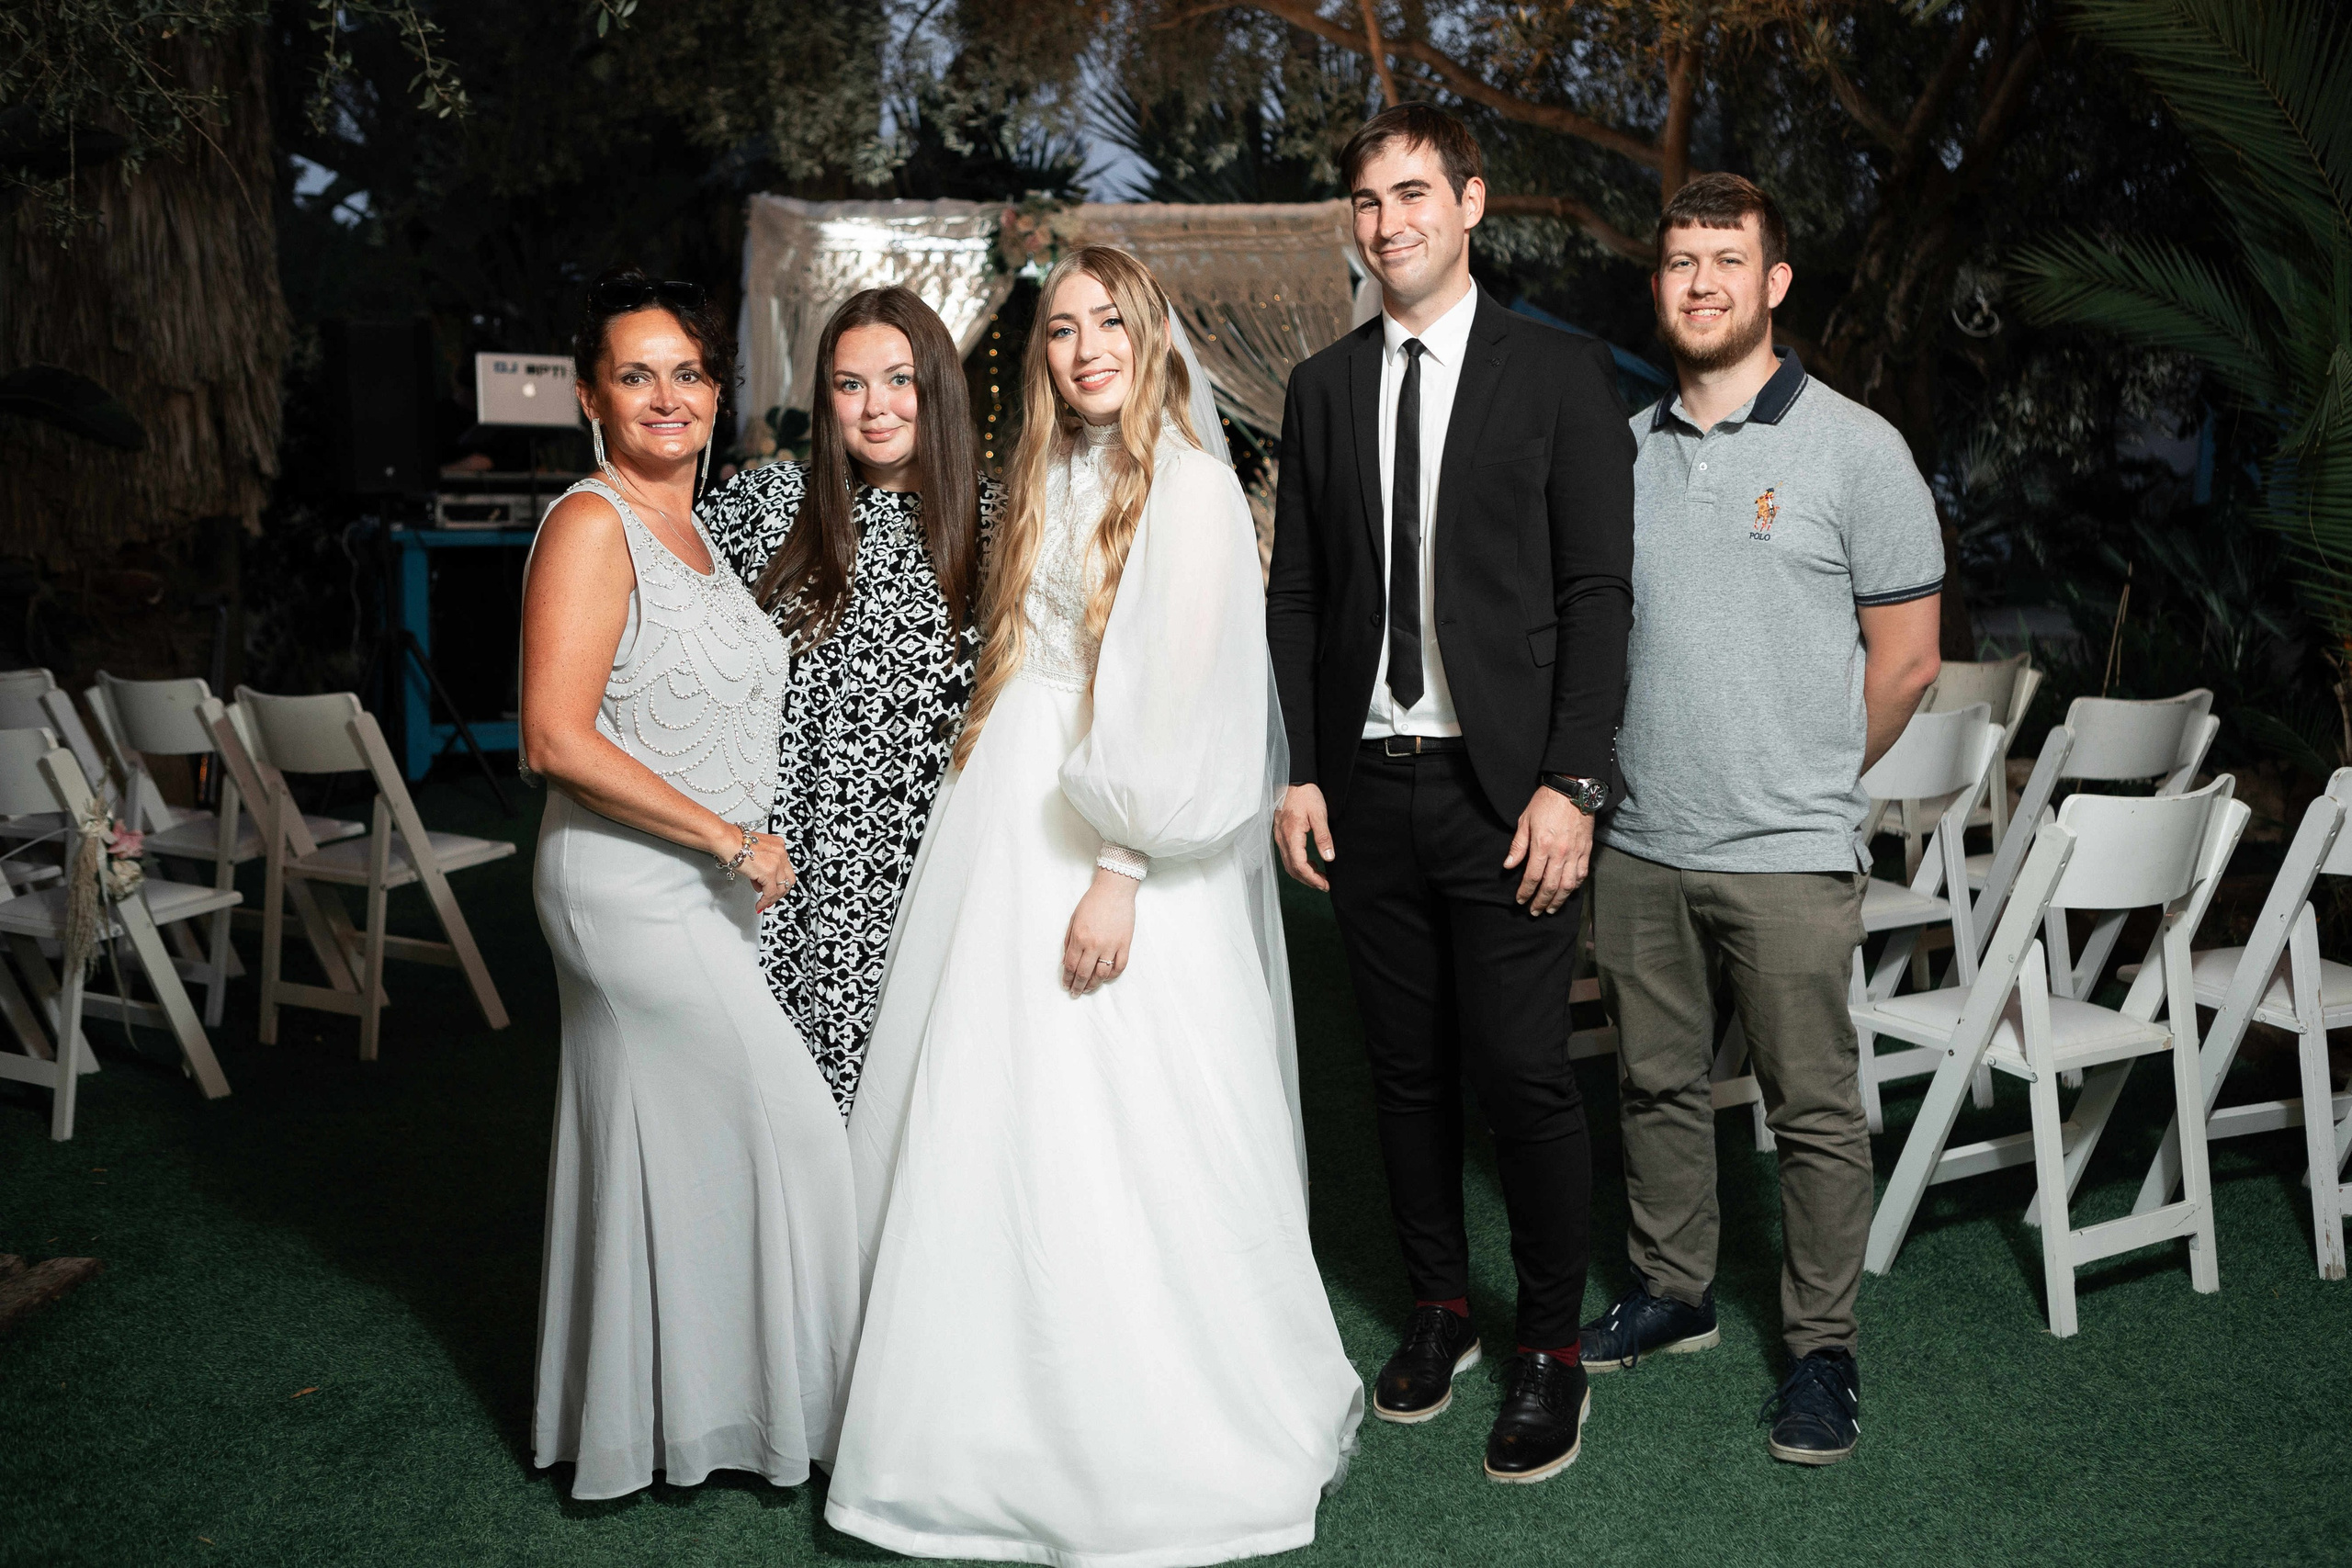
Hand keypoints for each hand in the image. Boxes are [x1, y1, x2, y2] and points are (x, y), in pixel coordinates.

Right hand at [726, 831, 795, 913]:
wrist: (728, 842)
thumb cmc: (734, 844)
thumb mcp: (754, 855)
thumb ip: (762, 868)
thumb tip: (761, 883)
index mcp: (778, 846)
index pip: (785, 869)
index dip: (779, 882)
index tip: (774, 889)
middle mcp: (781, 853)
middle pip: (788, 879)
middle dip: (780, 891)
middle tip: (771, 897)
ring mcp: (777, 862)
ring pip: (782, 888)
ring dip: (773, 898)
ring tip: (763, 902)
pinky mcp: (769, 872)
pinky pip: (771, 893)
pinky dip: (766, 901)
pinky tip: (759, 905)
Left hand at [1062, 868, 1136, 995]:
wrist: (1114, 890)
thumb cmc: (1092, 902)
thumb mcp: (1073, 920)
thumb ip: (1068, 942)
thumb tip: (1065, 962)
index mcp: (1079, 937)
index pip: (1070, 965)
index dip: (1067, 979)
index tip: (1066, 986)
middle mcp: (1094, 944)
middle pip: (1084, 974)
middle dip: (1078, 986)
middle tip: (1075, 993)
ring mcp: (1111, 945)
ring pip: (1101, 975)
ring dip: (1093, 985)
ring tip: (1088, 989)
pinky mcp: (1125, 944)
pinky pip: (1119, 967)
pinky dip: (1112, 976)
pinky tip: (1105, 978)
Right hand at [1275, 782, 1334, 890]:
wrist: (1293, 780)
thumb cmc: (1306, 794)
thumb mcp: (1319, 814)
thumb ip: (1323, 837)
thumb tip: (1329, 857)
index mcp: (1291, 836)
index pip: (1300, 866)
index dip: (1312, 879)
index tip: (1325, 885)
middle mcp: (1282, 839)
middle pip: (1293, 869)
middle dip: (1308, 880)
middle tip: (1325, 885)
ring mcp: (1279, 837)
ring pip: (1289, 864)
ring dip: (1303, 874)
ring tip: (1319, 877)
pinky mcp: (1281, 834)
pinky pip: (1287, 855)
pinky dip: (1299, 864)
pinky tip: (1311, 862)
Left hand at [1504, 787, 1592, 915]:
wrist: (1573, 789)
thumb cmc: (1546, 803)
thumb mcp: (1525, 821)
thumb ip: (1518, 846)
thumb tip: (1508, 866)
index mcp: (1542, 845)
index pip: (1532, 877)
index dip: (1525, 892)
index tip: (1520, 901)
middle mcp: (1560, 853)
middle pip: (1550, 886)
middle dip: (1541, 902)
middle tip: (1534, 912)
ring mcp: (1575, 853)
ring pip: (1568, 885)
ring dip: (1559, 900)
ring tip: (1551, 909)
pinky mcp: (1586, 850)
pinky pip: (1582, 874)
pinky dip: (1574, 886)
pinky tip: (1568, 892)